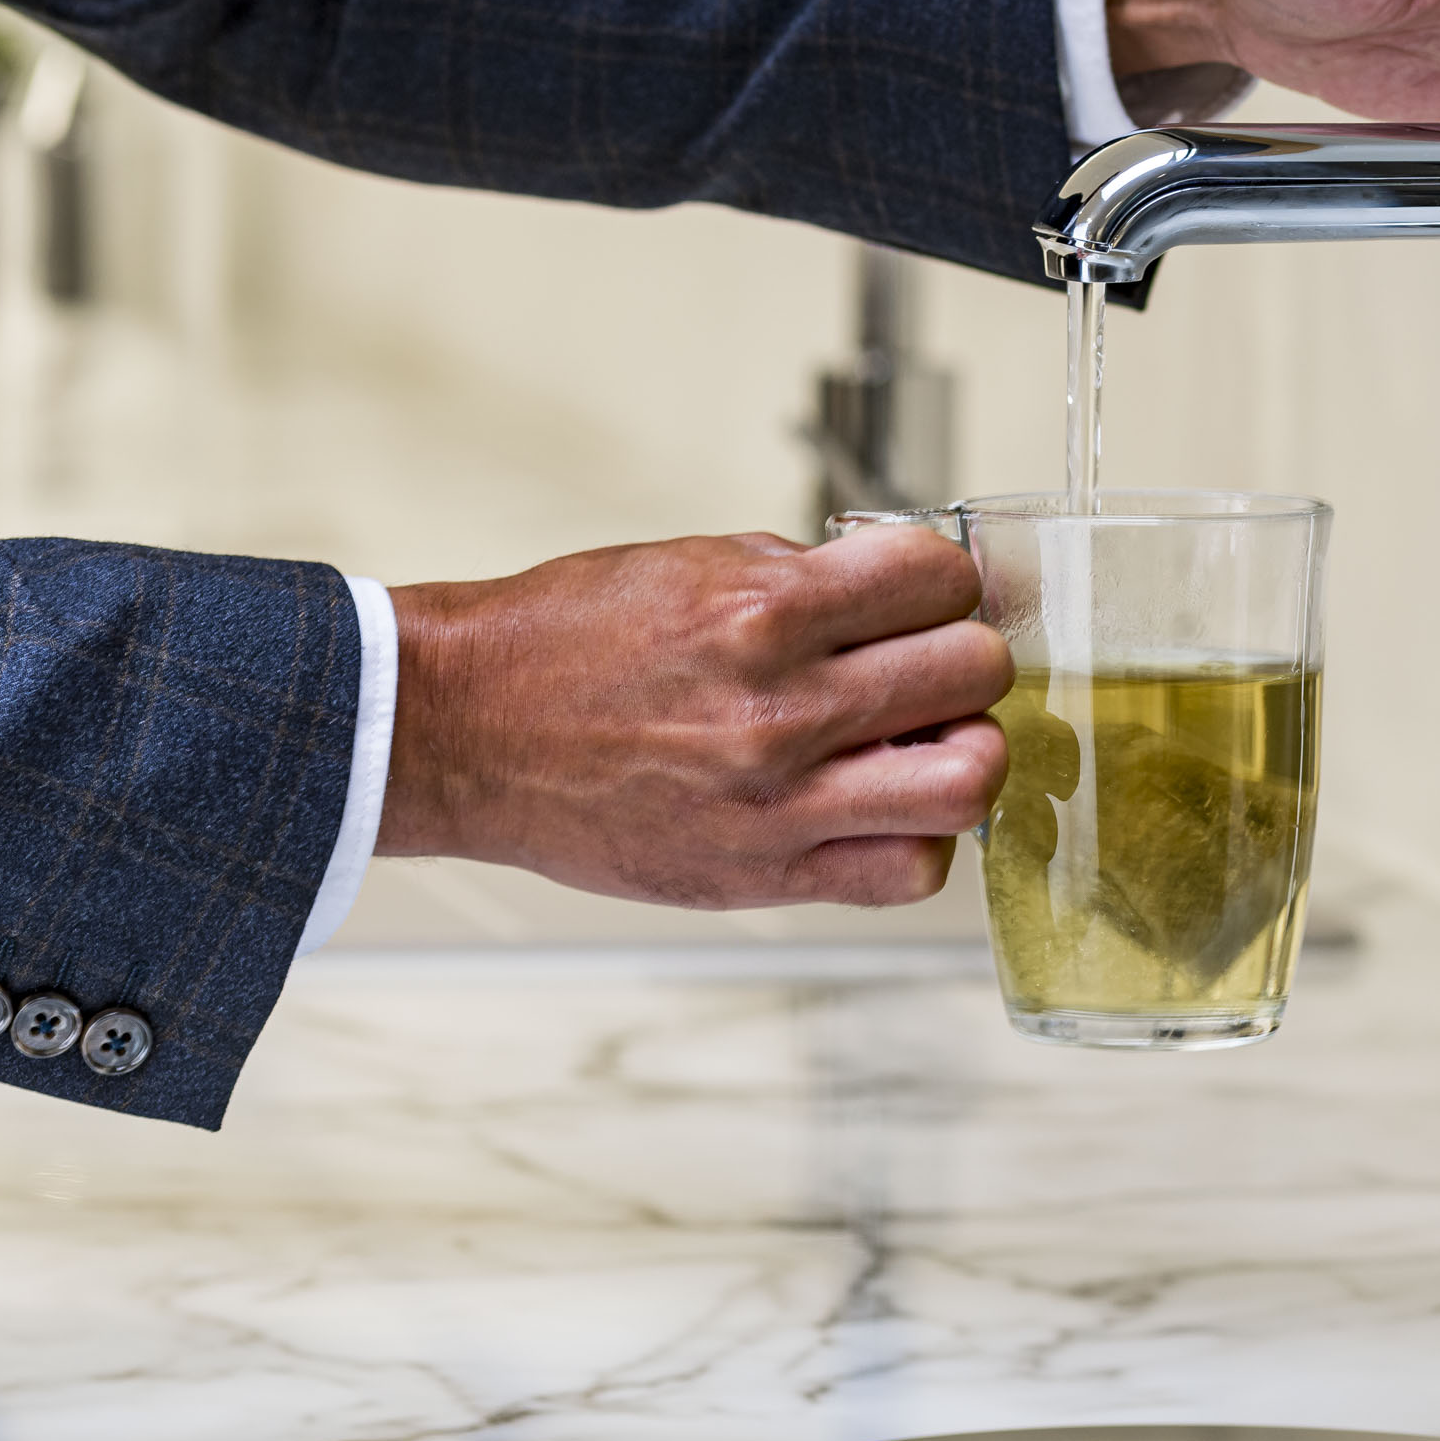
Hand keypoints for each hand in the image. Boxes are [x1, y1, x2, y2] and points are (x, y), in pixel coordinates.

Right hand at [377, 527, 1009, 907]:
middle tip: (930, 668)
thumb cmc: (568, 642)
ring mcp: (778, 802)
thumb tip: (903, 589)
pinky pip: (909, 871)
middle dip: (961, 658)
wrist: (467, 731)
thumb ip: (804, 577)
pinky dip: (919, 839)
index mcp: (762, 610)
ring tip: (924, 742)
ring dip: (964, 752)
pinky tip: (882, 809)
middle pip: (971, 672)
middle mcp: (780, 707)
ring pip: (967, 781)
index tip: (925, 597)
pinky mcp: (763, 874)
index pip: (939, 579)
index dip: (944, 582)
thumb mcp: (689, 565)